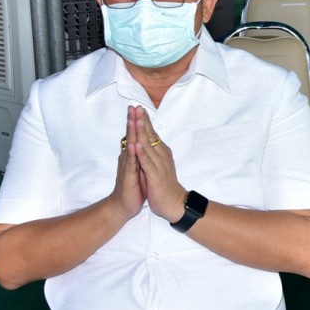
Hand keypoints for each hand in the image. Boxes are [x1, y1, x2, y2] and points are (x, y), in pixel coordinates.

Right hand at [109, 108, 144, 220]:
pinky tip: (133, 144)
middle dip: (132, 121)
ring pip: (129, 146)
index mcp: (132, 156)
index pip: (135, 135)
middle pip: (130, 136)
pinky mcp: (128, 176)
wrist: (123, 206)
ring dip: (131, 133)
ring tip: (132, 119)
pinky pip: (131, 163)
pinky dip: (132, 154)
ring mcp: (127, 166)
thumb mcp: (138, 168)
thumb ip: (138, 155)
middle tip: (133, 106)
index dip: (136, 122)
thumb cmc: (132, 187)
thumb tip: (139, 143)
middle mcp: (127, 158)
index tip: (138, 107)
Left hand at [127, 105, 186, 222]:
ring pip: (148, 146)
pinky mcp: (155, 175)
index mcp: (161, 152)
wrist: (174, 203)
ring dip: (142, 132)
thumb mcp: (158, 165)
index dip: (145, 120)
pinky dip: (141, 153)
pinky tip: (136, 145)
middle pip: (150, 135)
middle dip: (142, 120)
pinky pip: (147, 163)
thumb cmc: (164, 185)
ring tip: (136, 119)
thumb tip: (146, 141)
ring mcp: (159, 165)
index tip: (138, 108)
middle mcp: (161, 155)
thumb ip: (153, 153)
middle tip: (136, 107)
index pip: (152, 133)